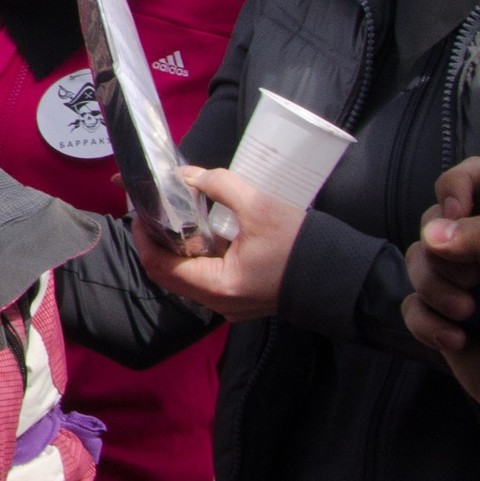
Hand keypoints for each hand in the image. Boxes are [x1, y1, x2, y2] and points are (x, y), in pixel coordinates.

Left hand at [133, 165, 295, 322]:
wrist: (340, 275)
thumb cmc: (302, 246)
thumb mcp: (260, 208)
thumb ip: (220, 186)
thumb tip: (187, 175)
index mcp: (217, 286)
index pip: (160, 266)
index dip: (143, 238)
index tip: (139, 213)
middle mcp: (218, 303)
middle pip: (169, 274)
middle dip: (155, 243)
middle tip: (152, 214)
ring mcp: (229, 306)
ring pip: (187, 279)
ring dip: (176, 251)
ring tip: (173, 219)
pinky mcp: (240, 300)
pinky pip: (206, 281)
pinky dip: (197, 259)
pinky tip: (200, 235)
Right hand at [403, 155, 479, 427]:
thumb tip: (436, 231)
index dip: (458, 187)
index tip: (456, 213)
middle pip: (435, 222)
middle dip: (445, 257)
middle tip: (475, 282)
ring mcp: (462, 284)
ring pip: (418, 262)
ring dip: (437, 292)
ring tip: (467, 316)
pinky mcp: (440, 317)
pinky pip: (410, 305)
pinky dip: (426, 323)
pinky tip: (456, 340)